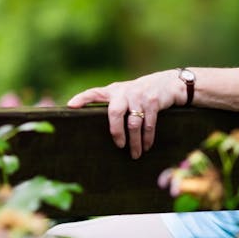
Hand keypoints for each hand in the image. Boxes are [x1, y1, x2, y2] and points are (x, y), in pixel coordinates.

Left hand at [68, 69, 187, 158]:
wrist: (167, 83)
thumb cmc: (139, 94)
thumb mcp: (124, 94)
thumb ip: (112, 104)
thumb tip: (95, 127)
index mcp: (113, 91)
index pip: (94, 93)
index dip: (82, 99)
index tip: (71, 106)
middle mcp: (124, 92)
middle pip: (115, 112)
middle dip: (116, 131)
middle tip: (119, 145)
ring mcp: (139, 96)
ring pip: (134, 123)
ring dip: (135, 141)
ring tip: (134, 154)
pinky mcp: (153, 102)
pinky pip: (149, 124)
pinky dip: (147, 138)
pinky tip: (146, 146)